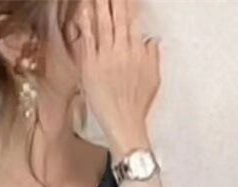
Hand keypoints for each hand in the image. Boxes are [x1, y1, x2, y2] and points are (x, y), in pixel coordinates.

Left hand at [72, 0, 160, 159]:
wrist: (124, 123)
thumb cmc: (138, 104)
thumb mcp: (153, 78)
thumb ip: (152, 56)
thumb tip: (151, 40)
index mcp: (138, 50)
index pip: (134, 18)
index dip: (130, 2)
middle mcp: (122, 50)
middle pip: (118, 16)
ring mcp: (105, 57)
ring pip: (102, 23)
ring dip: (100, 4)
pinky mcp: (91, 67)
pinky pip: (88, 41)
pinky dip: (86, 24)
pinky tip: (83, 10)